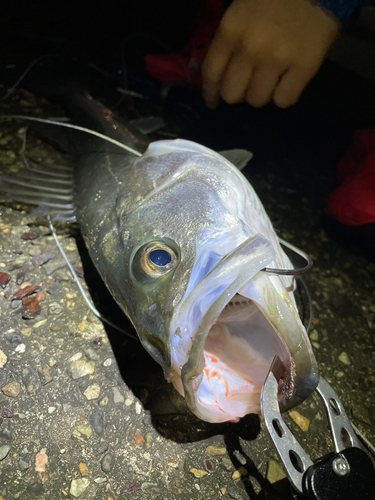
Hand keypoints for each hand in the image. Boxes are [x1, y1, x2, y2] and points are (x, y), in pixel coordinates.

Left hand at [202, 0, 340, 108]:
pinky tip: (288, 84)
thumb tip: (222, 74)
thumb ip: (230, 39)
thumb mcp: (242, 10)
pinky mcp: (304, 67)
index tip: (214, 102)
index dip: (211, 93)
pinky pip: (284, 100)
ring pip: (257, 100)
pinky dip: (284, 96)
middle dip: (238, 94)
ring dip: (262, 95)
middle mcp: (250, 48)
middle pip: (232, 94)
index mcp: (231, 29)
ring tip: (271, 82)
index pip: (211, 73)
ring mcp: (277, 59)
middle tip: (248, 87)